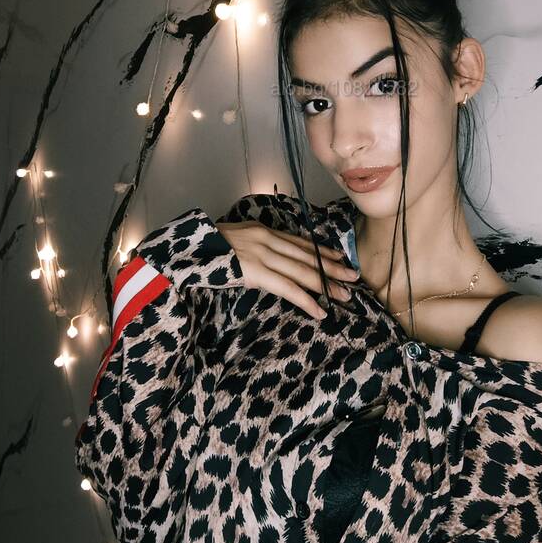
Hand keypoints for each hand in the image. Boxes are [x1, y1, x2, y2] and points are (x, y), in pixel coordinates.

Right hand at [215, 220, 360, 320]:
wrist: (188, 250)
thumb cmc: (206, 249)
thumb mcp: (234, 239)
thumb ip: (254, 247)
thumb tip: (267, 260)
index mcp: (263, 231)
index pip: (299, 242)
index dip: (321, 251)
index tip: (339, 257)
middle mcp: (268, 240)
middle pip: (307, 256)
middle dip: (332, 268)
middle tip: (353, 277)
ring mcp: (264, 255)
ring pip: (303, 272)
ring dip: (326, 285)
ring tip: (344, 296)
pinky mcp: (258, 272)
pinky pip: (289, 289)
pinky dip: (307, 301)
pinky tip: (319, 311)